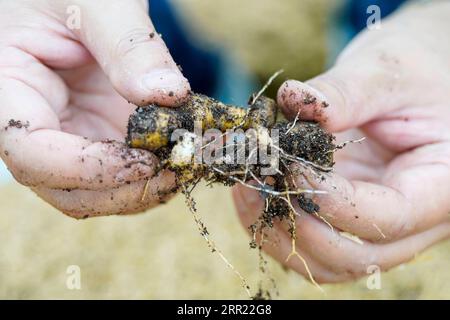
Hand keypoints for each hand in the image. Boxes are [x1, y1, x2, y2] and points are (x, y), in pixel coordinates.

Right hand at [0, 0, 189, 217]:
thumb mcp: (98, 2)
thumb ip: (128, 45)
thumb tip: (168, 95)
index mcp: (10, 91)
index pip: (32, 154)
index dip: (89, 168)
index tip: (146, 161)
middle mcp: (39, 127)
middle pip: (66, 190)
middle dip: (123, 190)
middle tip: (177, 169)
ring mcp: (73, 137)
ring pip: (98, 193)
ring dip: (145, 189)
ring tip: (187, 162)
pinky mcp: (102, 138)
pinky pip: (124, 176)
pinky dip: (155, 176)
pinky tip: (183, 155)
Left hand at [233, 2, 449, 282]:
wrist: (417, 80)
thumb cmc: (416, 73)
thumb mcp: (390, 71)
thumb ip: (346, 90)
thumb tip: (293, 99)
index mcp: (439, 187)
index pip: (388, 217)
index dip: (332, 199)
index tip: (290, 163)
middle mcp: (410, 220)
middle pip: (353, 256)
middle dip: (296, 225)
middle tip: (259, 180)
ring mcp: (373, 222)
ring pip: (325, 261)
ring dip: (277, 234)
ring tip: (246, 187)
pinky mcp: (344, 214)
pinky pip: (309, 242)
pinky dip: (274, 227)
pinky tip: (251, 190)